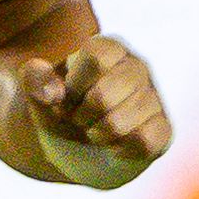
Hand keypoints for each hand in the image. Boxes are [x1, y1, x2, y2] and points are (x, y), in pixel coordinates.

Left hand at [17, 35, 169, 187]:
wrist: (79, 149)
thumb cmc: (62, 114)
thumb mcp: (40, 98)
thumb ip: (34, 82)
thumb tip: (41, 76)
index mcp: (109, 48)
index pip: (97, 57)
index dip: (74, 86)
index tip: (67, 97)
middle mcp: (136, 67)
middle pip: (103, 96)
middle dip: (80, 117)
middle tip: (79, 118)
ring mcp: (153, 98)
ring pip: (119, 124)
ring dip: (96, 136)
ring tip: (95, 131)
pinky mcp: (163, 128)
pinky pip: (143, 143)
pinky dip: (119, 150)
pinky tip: (114, 145)